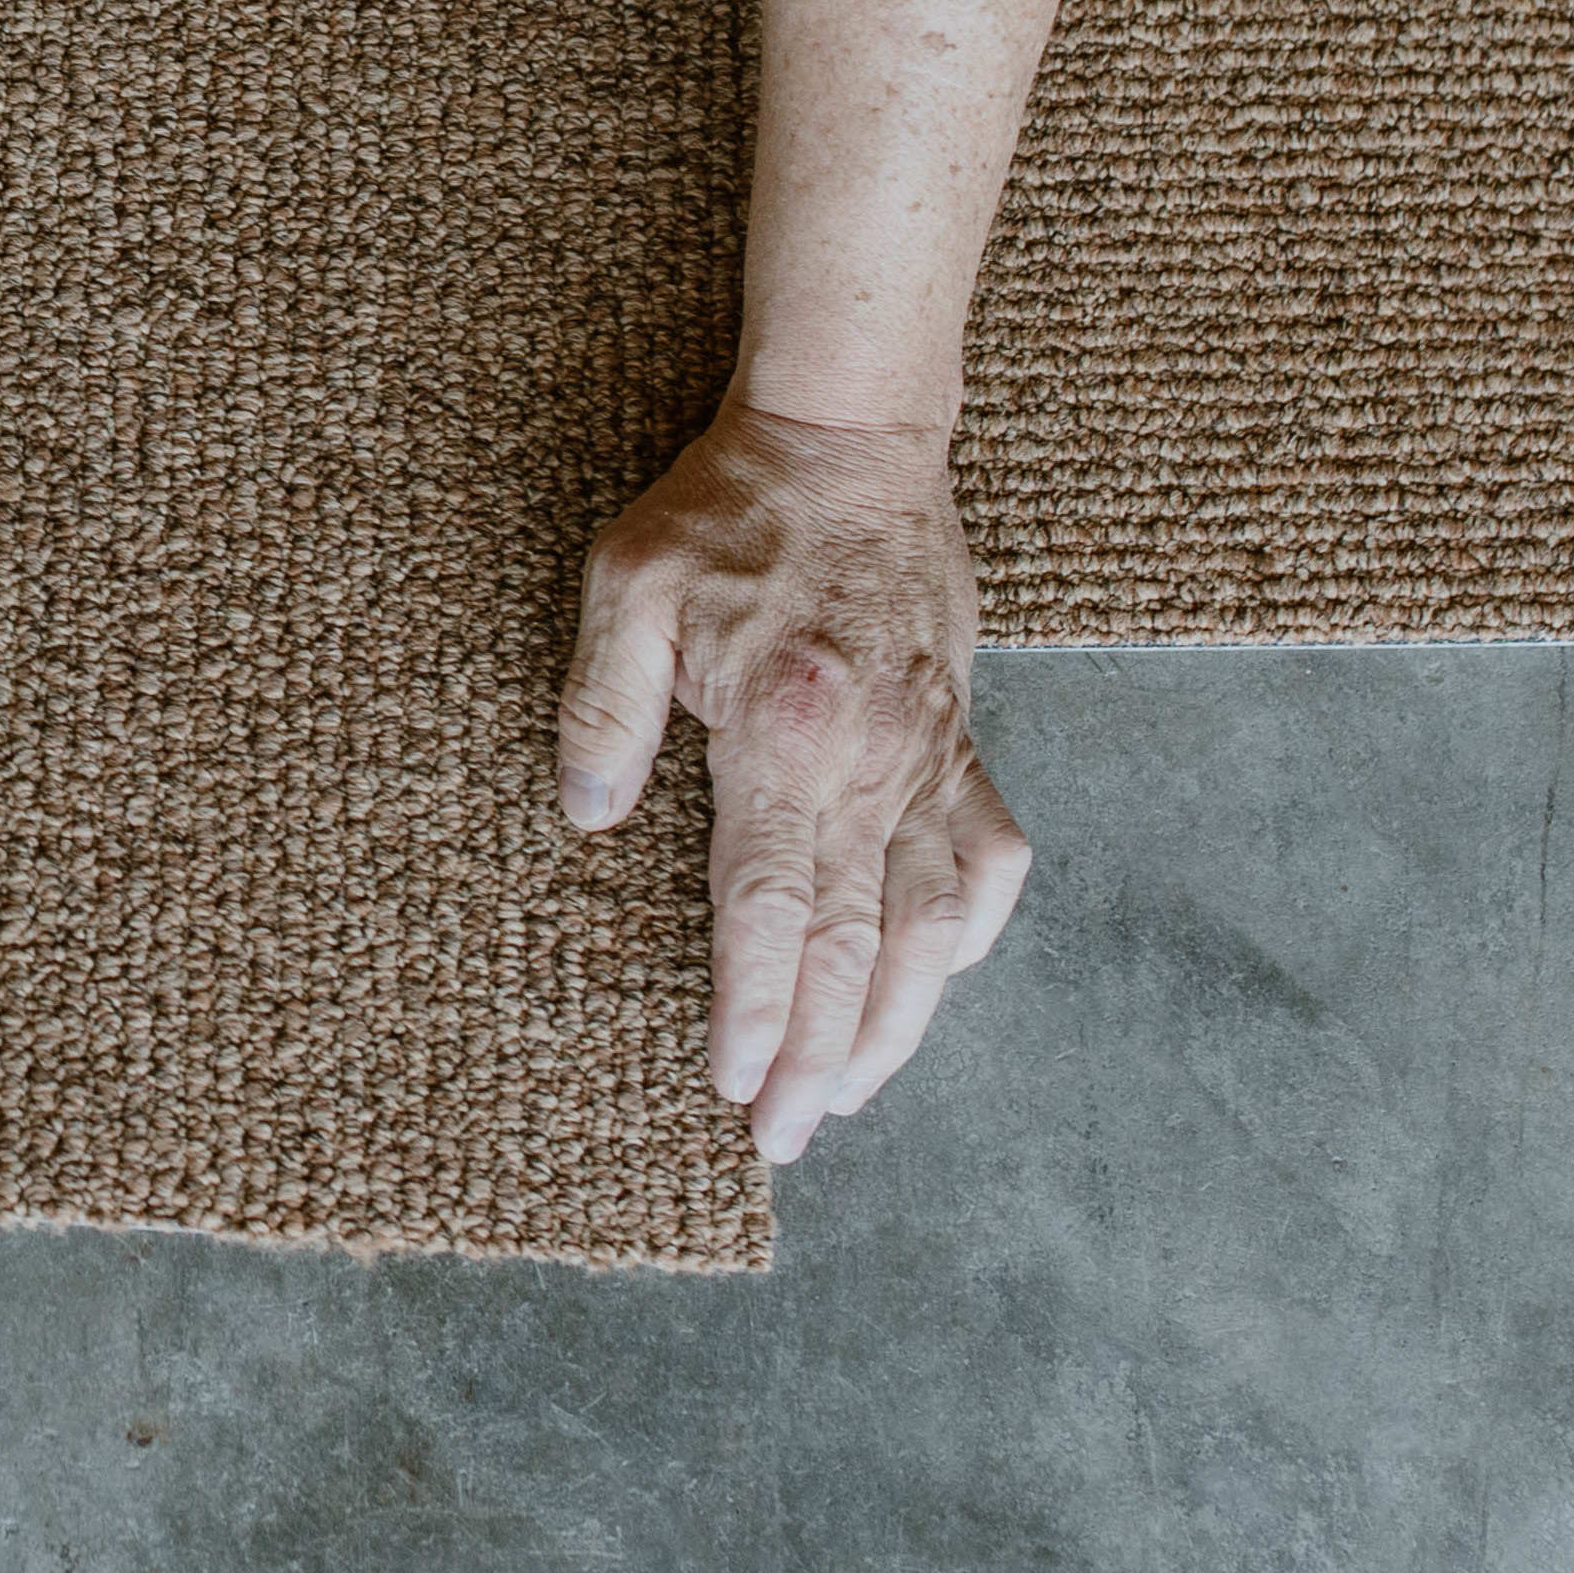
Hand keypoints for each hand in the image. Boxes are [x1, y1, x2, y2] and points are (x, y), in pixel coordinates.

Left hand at [556, 396, 1029, 1162]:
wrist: (846, 435)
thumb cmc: (727, 509)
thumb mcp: (628, 582)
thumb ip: (604, 705)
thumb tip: (587, 817)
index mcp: (784, 730)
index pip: (769, 906)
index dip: (755, 1008)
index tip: (740, 1088)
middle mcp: (872, 757)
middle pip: (852, 940)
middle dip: (821, 1053)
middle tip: (789, 1137)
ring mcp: (931, 748)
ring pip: (933, 921)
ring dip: (898, 1018)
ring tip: (855, 1090)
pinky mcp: (962, 728)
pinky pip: (986, 852)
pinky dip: (972, 929)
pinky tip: (945, 973)